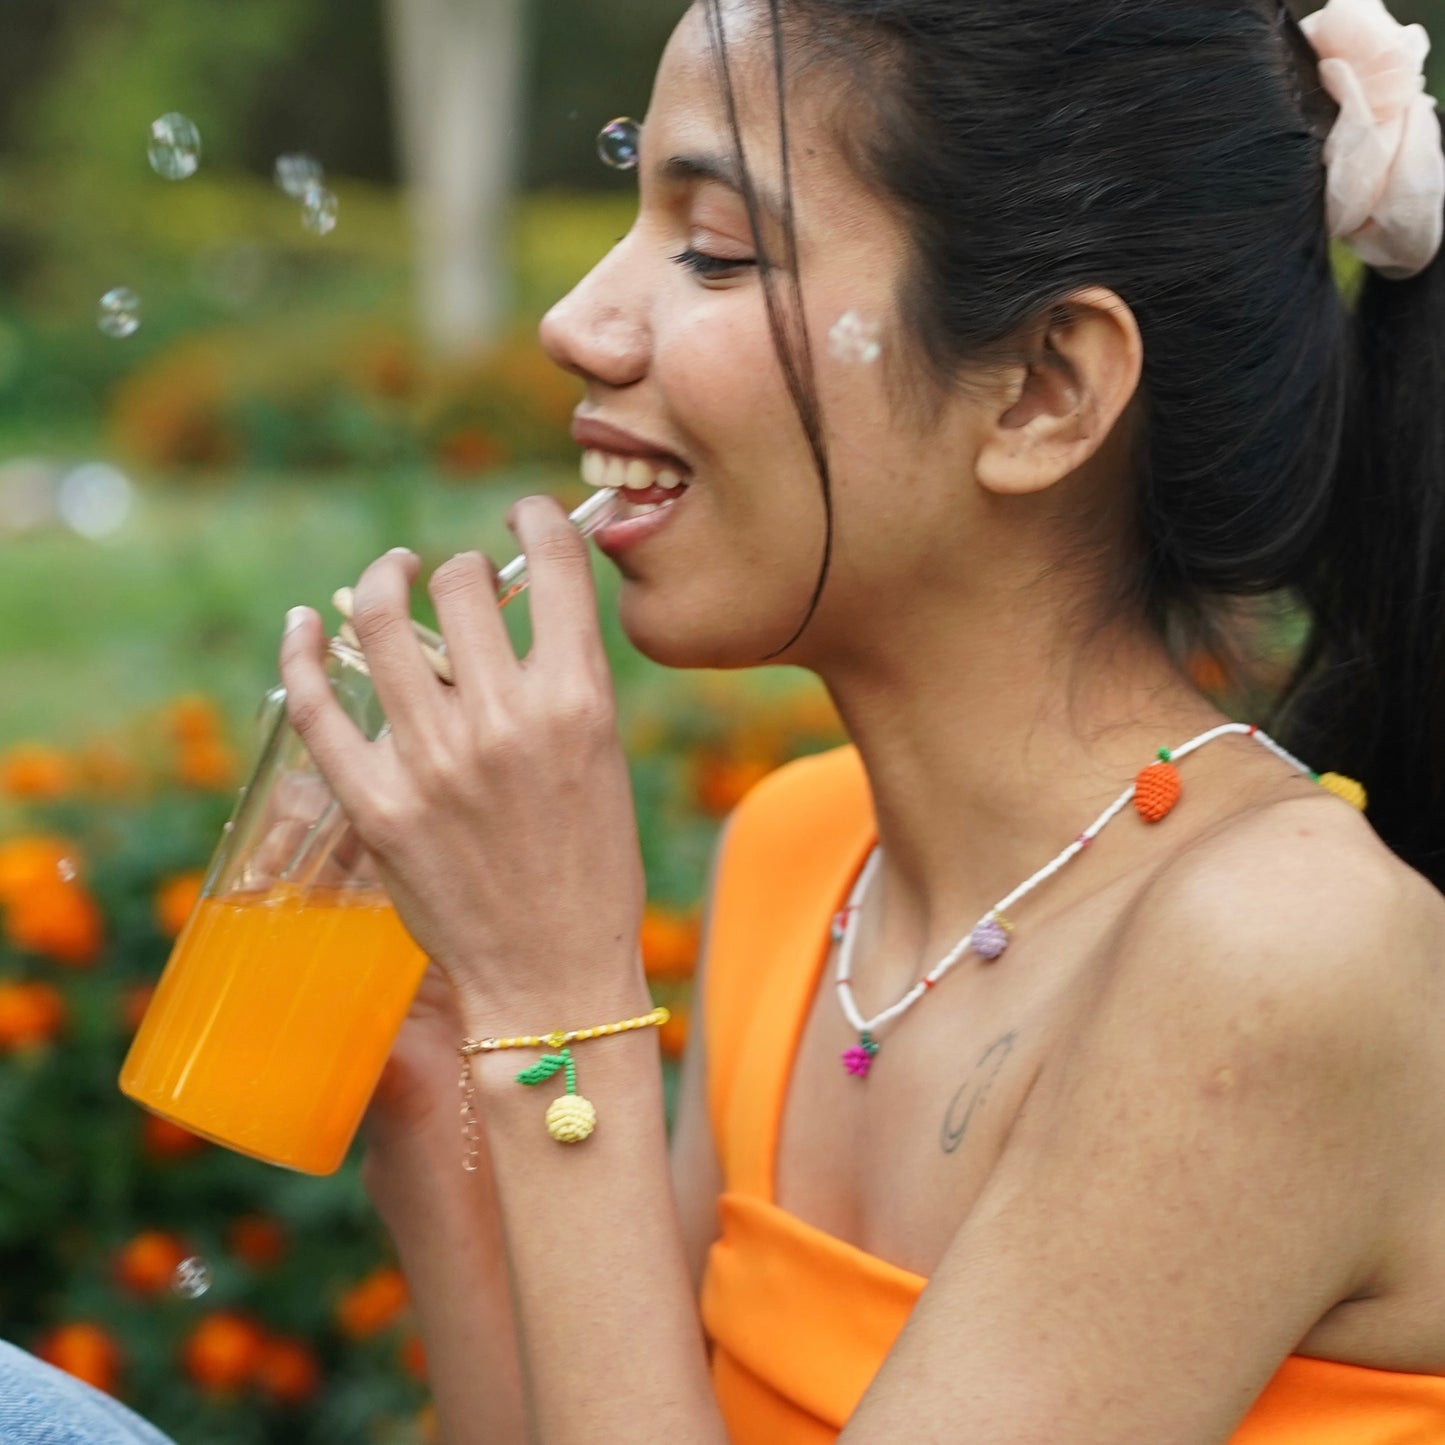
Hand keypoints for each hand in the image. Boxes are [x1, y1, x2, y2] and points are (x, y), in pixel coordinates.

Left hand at [277, 498, 647, 1029]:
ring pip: (381, 623)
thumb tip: (514, 620)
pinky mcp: (376, 804)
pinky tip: (301, 624)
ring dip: (383, 581)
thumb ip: (563, 684)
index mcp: (578, 701)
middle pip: (460, 583)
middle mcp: (504, 719)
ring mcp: (432, 761)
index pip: (552, 567)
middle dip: (460, 567)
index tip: (524, 514)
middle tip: (457, 578)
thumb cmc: (594, 870)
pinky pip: (319, 706)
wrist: (555, 974)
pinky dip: (300, 653)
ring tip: (389, 575)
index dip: (536, 519)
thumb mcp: (603, 760)